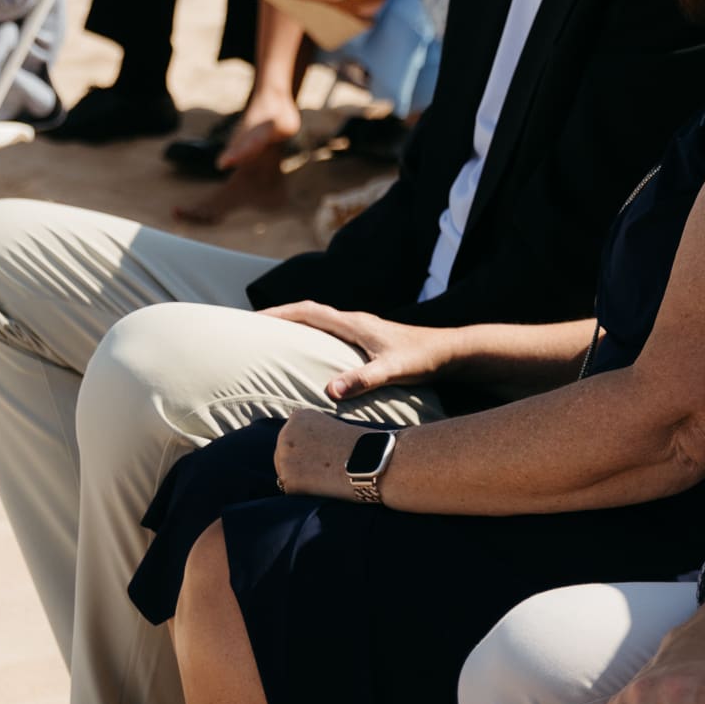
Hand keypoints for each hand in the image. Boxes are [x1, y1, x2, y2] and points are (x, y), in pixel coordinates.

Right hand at [256, 301, 454, 399]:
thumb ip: (362, 380)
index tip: (254, 318)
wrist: (451, 352)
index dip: (280, 314)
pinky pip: (331, 332)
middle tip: (253, 326)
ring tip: (272, 338)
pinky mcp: (369, 339)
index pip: (308, 312)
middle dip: (280, 317)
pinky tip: (310, 354)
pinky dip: (313, 336)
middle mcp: (356, 322)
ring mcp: (362, 329)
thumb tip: (330, 392)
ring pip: (320, 321)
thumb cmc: (424, 359)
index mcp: (355, 324)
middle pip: (309, 312)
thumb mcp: (392, 370)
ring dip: (296, 325)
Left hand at [271, 408, 372, 499]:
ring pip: (285, 474)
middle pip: (283, 455)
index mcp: (298, 417)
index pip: (292, 439)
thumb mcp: (333, 428)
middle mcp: (285, 433)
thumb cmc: (361, 446)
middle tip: (326, 470)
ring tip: (326, 477)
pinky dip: (305, 494)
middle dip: (300, 465)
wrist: (374, 460)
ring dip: (301, 480)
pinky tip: (323, 487)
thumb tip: (303, 452)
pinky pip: (291, 491)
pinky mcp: (289, 480)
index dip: (309, 452)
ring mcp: (284, 457)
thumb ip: (313, 435)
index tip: (326, 455)